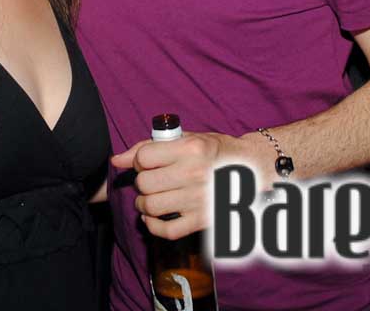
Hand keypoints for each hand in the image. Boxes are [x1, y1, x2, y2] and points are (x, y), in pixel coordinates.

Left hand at [111, 131, 279, 238]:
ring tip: (150, 199)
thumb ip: (149, 146)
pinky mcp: (203, 221)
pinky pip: (167, 231)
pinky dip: (153, 226)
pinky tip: (154, 218)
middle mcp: (195, 174)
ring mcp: (199, 199)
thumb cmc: (216, 151)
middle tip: (149, 182)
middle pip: (144, 184)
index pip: (144, 158)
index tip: (147, 163)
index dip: (139, 160)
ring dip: (143, 205)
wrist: (252, 171)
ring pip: (151, 207)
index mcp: (191, 149)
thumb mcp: (187, 139)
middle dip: (141, 183)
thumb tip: (117, 160)